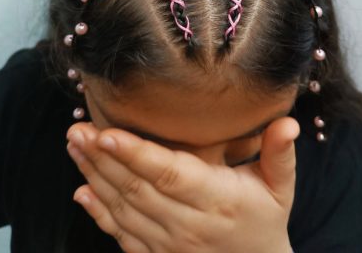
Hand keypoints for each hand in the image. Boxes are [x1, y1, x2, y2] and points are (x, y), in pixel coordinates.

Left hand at [66, 116, 298, 252]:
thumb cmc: (266, 218)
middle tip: (76, 130)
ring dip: (94, 178)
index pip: (169, 175)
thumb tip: (288, 122)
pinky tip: (81, 191)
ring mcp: (168, 244)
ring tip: (73, 146)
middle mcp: (187, 224)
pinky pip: (122, 236)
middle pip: (137, 189)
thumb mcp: (281, 186)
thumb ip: (280, 153)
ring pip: (123, 210)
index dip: (137, 155)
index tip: (107, 134)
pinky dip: (98, 214)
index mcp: (217, 199)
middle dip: (103, 159)